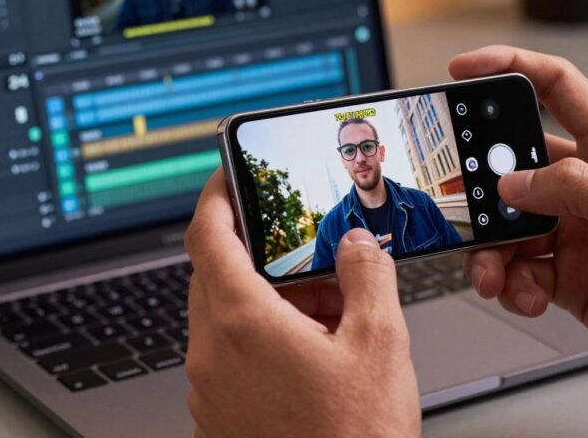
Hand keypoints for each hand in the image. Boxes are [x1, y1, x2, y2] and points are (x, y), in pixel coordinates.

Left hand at [184, 171, 419, 437]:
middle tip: (303, 251)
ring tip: (325, 310)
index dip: (216, 195)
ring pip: (224, 318)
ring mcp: (210, 390)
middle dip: (259, 255)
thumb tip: (358, 246)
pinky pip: (229, 357)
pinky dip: (261, 339)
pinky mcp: (219, 417)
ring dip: (266, 300)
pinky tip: (312, 355)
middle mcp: (212, 353)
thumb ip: (368, 278)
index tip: (228, 175)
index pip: (207, 234)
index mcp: (241, 323)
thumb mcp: (379, 346)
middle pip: (216, 275)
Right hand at [452, 45, 587, 426]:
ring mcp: (575, 233)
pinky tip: (526, 295)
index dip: (510, 69)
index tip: (465, 70)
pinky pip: (518, 271)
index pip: (556, 89)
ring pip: (507, 226)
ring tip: (492, 273)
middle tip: (462, 205)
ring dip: (490, 250)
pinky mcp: (566, 276)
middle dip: (481, 186)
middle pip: (514, 166)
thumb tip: (514, 180)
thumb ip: (574, 190)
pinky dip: (510, 284)